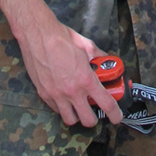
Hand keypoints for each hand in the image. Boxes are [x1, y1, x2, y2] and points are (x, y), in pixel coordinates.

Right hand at [16, 9, 123, 128]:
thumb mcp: (85, 45)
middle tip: (94, 111)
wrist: (38, 35)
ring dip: (77, 116)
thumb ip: (97, 56)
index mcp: (86, 78)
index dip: (114, 114)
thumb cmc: (62, 38)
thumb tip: (105, 60)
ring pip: (70, 120)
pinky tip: (64, 98)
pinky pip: (56, 109)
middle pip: (87, 120)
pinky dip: (62, 107)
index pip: (106, 103)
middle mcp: (72, 91)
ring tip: (78, 107)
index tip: (116, 117)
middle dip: (94, 119)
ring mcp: (57, 95)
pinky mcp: (44, 94)